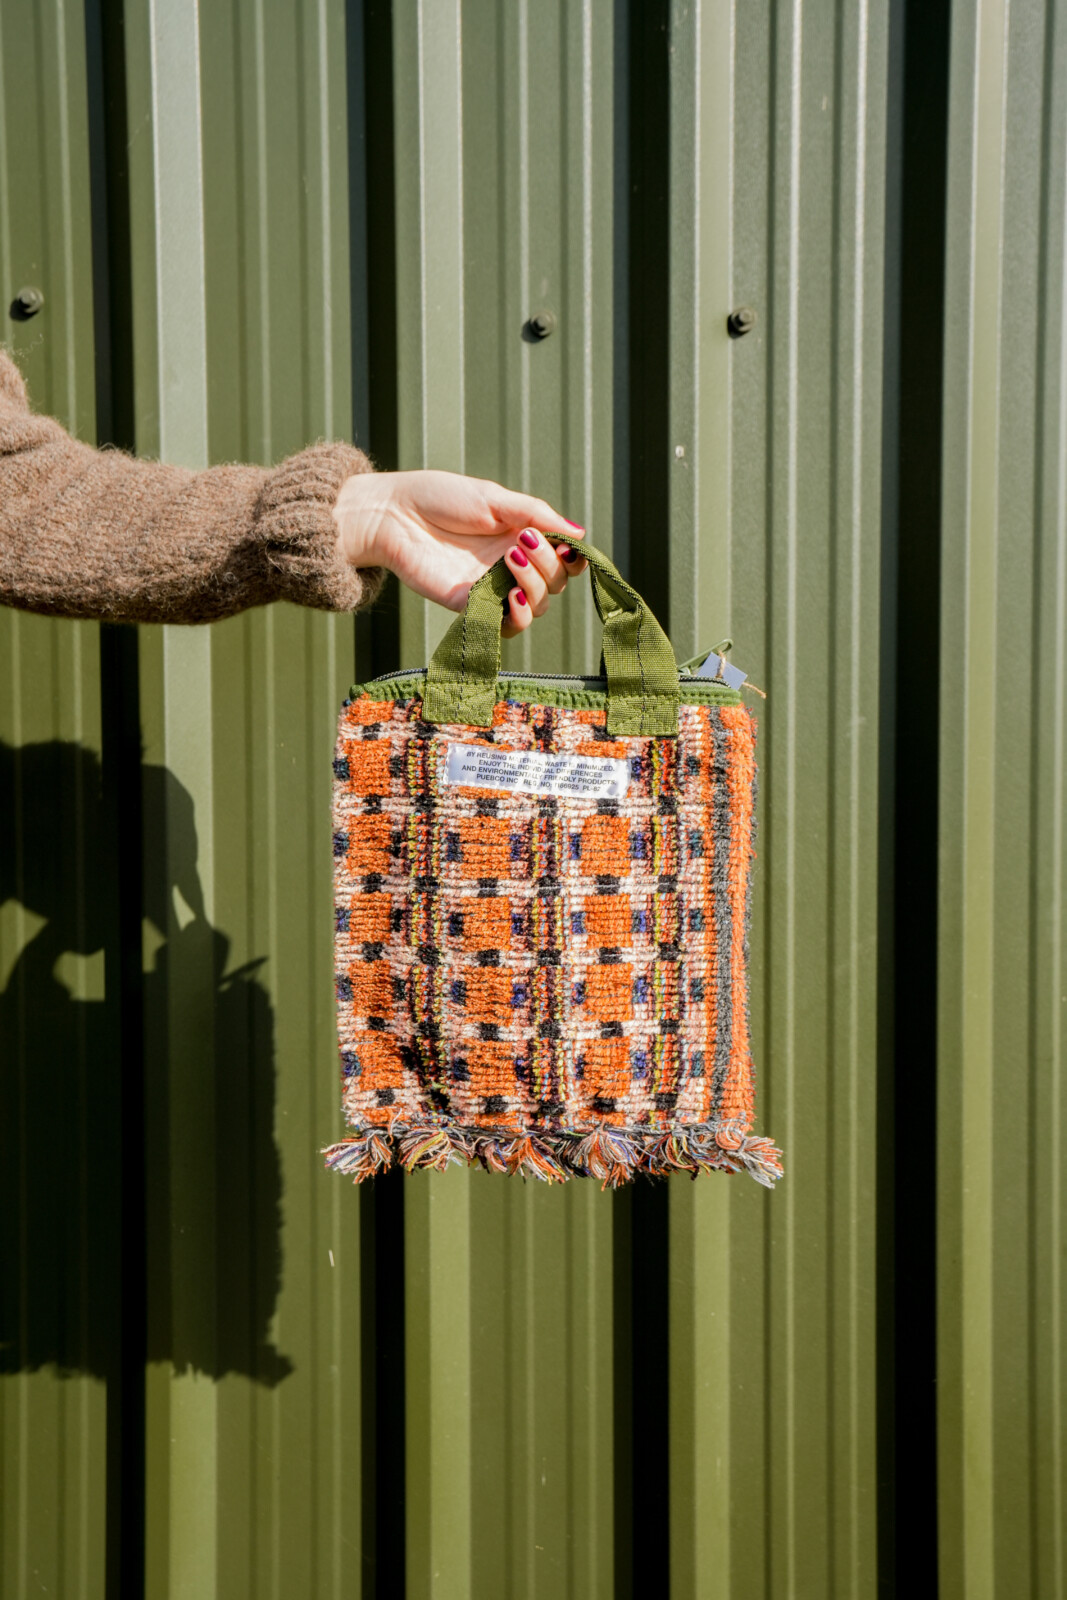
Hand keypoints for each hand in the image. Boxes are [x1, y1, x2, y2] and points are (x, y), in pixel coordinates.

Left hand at [332, 469, 587, 635]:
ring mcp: (492, 589)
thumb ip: (537, 514)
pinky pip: (507, 625)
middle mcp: (512, 566)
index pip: (563, 560)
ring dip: (536, 584)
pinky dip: (519, 615)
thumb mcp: (495, 498)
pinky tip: (513, 595)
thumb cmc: (439, 498)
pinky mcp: (471, 607)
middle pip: (555, 583)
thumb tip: (579, 533)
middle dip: (548, 563)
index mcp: (521, 538)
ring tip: (512, 558)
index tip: (567, 546)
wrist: (393, 514)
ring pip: (538, 606)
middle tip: (521, 541)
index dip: (573, 558)